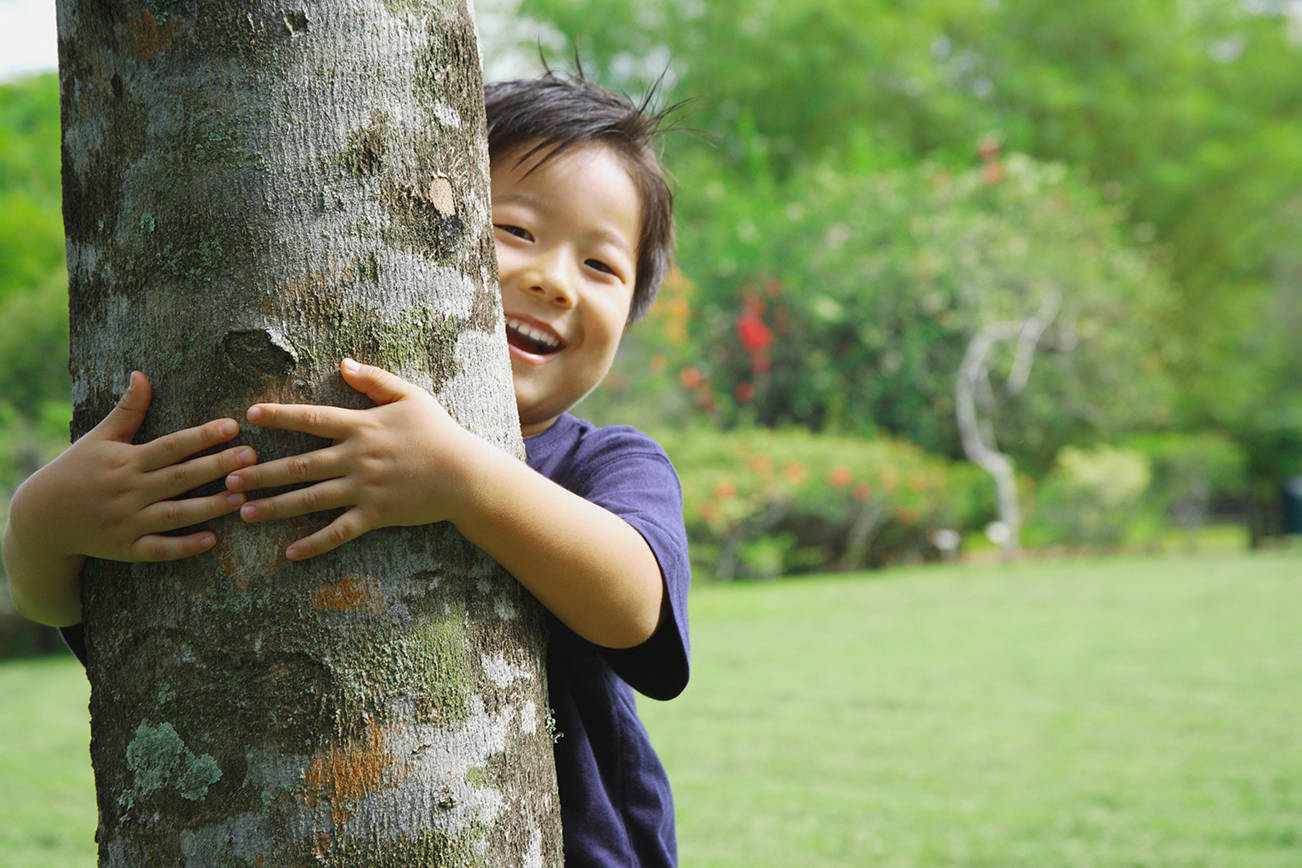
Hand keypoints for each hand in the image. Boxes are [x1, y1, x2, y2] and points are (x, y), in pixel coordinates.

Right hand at [15, 371, 254, 563]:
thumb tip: (142, 374)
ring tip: (242, 497)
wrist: (41, 518)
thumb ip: (128, 411)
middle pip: (180, 478)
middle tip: (251, 457)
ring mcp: (128, 522)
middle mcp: (129, 491)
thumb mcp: (99, 438)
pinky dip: (184, 546)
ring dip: (209, 507)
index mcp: (126, 461)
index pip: (170, 446)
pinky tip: (212, 539)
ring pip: (175, 515)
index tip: (232, 426)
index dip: (202, 436)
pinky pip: (158, 549)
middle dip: (216, 467)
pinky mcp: (126, 549)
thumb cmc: (76, 470)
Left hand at [226, 358, 486, 560]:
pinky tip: (289, 553)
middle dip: (261, 472)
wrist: (467, 475)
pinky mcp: (376, 515)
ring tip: (244, 512)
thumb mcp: (411, 396)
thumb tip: (343, 363)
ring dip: (275, 507)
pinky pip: (339, 531)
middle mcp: (357, 457)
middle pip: (299, 465)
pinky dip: (314, 544)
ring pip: (310, 499)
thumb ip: (374, 379)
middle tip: (227, 480)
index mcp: (362, 426)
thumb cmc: (440, 432)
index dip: (279, 416)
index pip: (312, 419)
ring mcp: (365, 488)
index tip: (249, 417)